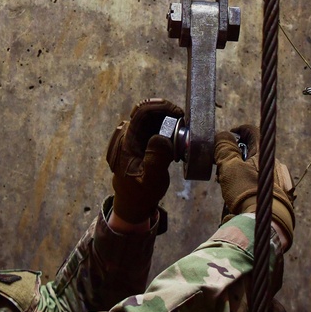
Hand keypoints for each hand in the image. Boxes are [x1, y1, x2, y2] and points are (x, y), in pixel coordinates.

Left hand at [106, 98, 183, 224]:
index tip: (179, 114)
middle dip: (166, 112)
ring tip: (181, 132)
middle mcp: (128, 135)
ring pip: (151, 118)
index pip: (142, 113)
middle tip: (183, 123)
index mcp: (127, 141)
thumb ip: (156, 160)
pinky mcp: (141, 142)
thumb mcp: (150, 181)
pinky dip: (167, 128)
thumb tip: (162, 137)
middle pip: (147, 112)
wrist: (133, 204)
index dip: (161, 107)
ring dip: (168, 120)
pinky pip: (154, 128)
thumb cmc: (140, 194)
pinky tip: (176, 140)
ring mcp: (133, 138)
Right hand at [214, 125, 295, 251]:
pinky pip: (257, 186)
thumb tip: (222, 135)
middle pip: (252, 153)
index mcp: (264, 155)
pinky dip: (246, 186)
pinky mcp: (274, 198)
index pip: (253, 132)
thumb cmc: (247, 192)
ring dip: (239, 172)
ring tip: (226, 183)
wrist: (264, 224)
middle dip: (235, 156)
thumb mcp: (230, 166)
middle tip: (222, 164)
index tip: (228, 135)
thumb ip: (224, 148)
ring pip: (254, 170)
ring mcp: (276, 183)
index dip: (239, 130)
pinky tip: (236, 195)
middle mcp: (273, 166)